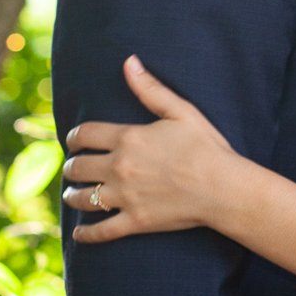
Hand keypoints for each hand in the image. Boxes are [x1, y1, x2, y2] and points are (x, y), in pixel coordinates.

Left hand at [61, 55, 238, 242]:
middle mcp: (119, 167)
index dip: (74, 136)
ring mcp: (125, 197)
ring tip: (74, 194)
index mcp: (128, 138)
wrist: (224, 187)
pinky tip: (79, 233)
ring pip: (83, 199)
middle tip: (74, 167)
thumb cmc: (206, 147)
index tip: (74, 140)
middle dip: (72, 166)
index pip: (85, 134)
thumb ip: (150, 88)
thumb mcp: (180, 111)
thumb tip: (128, 62)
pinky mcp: (135, 222)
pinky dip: (86, 234)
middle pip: (78, 167)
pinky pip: (101, 231)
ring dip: (73, 195)